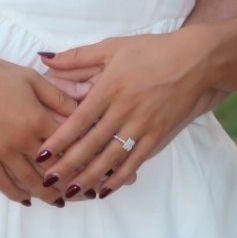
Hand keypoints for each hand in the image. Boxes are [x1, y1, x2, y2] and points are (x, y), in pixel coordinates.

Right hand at [0, 53, 78, 205]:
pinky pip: (3, 183)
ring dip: (47, 194)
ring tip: (59, 201)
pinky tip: (26, 199)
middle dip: (70, 182)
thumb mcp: (29, 77)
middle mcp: (22, 141)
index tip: (95, 166)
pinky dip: (16, 194)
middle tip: (82, 192)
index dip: (83, 156)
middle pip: (52, 169)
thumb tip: (81, 108)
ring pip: (30, 181)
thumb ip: (56, 95)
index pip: (68, 144)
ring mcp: (2, 153)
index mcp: (37, 119)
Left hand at [36, 27, 216, 199]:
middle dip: (68, 165)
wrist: (194, 61)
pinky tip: (105, 190)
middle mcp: (124, 110)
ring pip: (111, 157)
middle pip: (92, 144)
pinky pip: (135, 162)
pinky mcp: (158, 136)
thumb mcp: (112, 47)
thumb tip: (46, 60)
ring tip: (71, 191)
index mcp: (110, 87)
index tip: (42, 153)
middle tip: (48, 180)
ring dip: (90, 177)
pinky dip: (119, 178)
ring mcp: (143, 125)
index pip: (79, 119)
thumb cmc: (150, 51)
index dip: (60, 139)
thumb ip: (78, 57)